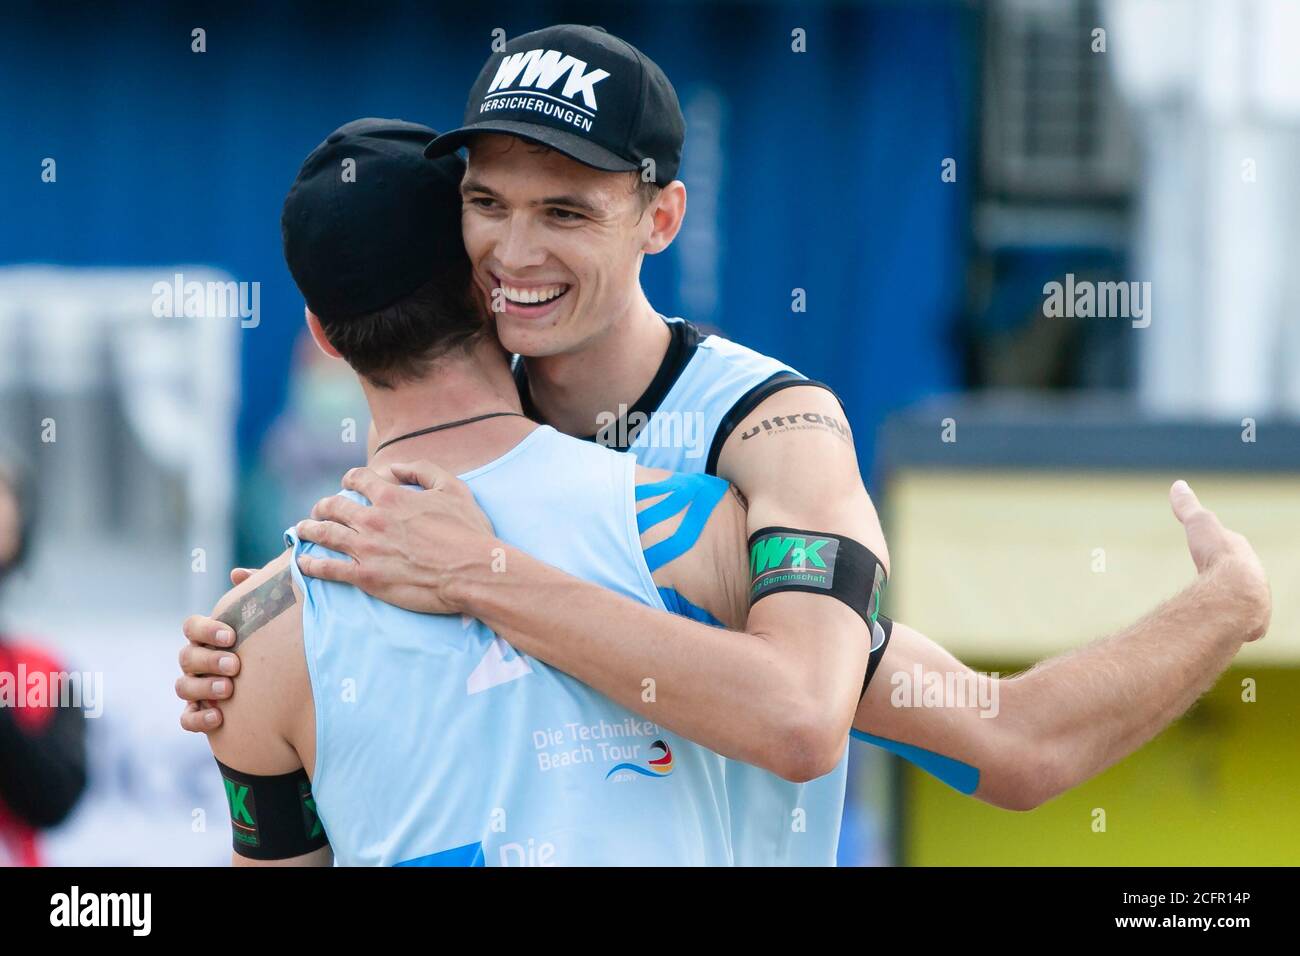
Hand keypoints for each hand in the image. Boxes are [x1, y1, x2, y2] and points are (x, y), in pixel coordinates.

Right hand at [175, 567, 254, 731]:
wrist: (276, 687)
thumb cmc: (267, 645)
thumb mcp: (265, 619)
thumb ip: (255, 595)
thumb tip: (237, 573)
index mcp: (208, 637)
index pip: (192, 626)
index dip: (206, 629)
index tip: (231, 636)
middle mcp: (196, 662)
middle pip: (186, 657)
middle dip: (209, 660)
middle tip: (235, 665)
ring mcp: (195, 688)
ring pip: (183, 687)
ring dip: (204, 688)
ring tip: (229, 690)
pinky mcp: (199, 714)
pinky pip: (186, 719)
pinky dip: (198, 719)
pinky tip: (218, 718)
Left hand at [294, 460, 495, 613]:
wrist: (472, 572)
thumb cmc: (467, 532)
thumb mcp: (453, 488)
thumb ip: (422, 470)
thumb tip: (395, 467)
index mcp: (392, 497)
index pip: (359, 479)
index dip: (350, 479)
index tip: (347, 484)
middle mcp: (373, 520)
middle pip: (334, 507)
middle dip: (323, 506)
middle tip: (318, 510)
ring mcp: (366, 550)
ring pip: (326, 535)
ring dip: (310, 530)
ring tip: (301, 530)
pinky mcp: (366, 577)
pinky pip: (329, 569)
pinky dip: (311, 564)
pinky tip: (302, 562)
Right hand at [1170, 479, 1270, 640]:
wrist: (1237, 591)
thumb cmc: (1218, 555)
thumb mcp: (1200, 525)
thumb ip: (1188, 507)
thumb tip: (1178, 485)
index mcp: (1243, 556)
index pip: (1236, 550)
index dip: (1224, 551)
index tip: (1217, 552)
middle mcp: (1256, 578)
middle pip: (1243, 578)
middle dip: (1230, 581)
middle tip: (1216, 583)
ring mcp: (1257, 603)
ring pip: (1246, 604)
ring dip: (1234, 607)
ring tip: (1219, 612)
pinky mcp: (1254, 626)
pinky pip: (1247, 627)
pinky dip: (1236, 628)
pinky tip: (1226, 632)